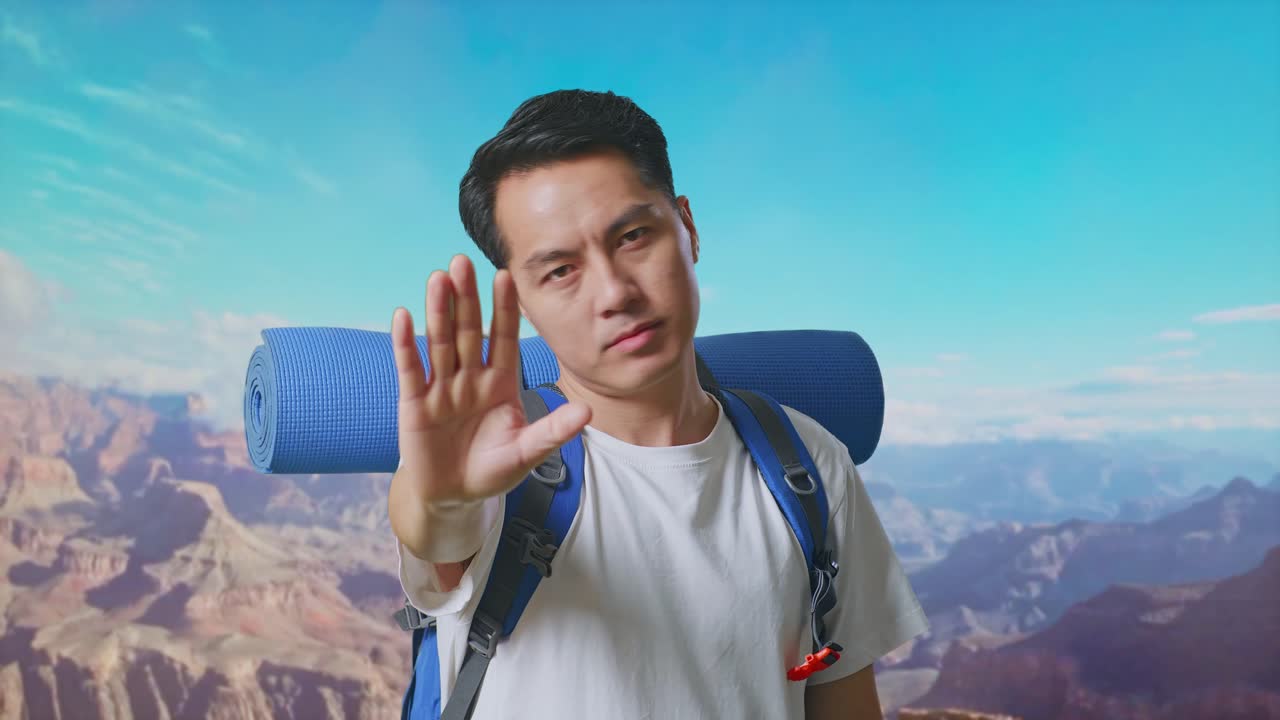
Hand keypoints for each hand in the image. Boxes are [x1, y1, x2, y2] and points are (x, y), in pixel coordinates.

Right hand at [391, 254, 590, 504]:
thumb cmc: (493, 469)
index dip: (504, 310)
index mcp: (500, 383)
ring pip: (439, 343)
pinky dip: (406, 344)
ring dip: (437, 311)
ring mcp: (441, 388)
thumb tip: (586, 412)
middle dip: (466, 298)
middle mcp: (470, 378)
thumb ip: (552, 430)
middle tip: (462, 262)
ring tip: (437, 279)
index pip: (503, 338)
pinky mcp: (414, 403)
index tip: (506, 277)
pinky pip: (410, 369)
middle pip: (467, 331)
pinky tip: (403, 316)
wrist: (455, 496)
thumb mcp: (527, 452)